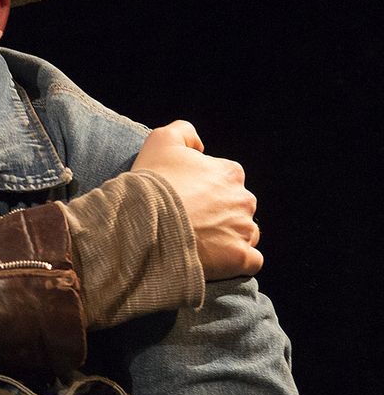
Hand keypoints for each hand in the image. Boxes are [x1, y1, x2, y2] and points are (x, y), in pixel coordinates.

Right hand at [133, 120, 261, 278]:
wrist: (143, 223)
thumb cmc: (151, 183)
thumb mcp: (160, 140)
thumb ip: (184, 131)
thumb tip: (200, 145)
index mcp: (230, 172)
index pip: (227, 182)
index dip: (204, 193)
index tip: (184, 202)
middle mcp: (243, 199)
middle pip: (238, 208)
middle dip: (219, 216)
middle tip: (188, 225)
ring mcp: (243, 229)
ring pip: (246, 233)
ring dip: (228, 239)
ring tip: (200, 245)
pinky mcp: (239, 258)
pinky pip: (251, 261)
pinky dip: (237, 262)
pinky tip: (217, 262)